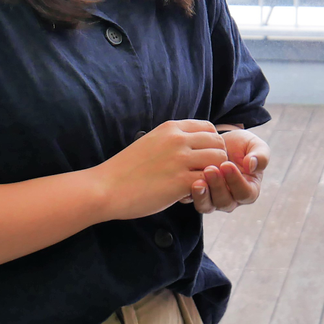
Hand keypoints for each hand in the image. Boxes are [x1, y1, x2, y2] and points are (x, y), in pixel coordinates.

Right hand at [95, 120, 227, 220]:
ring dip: (213, 176)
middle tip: (202, 175)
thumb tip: (196, 146)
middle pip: (219, 144)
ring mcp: (180, 159)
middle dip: (217, 161)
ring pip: (219, 161)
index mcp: (171, 128)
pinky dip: (204, 190)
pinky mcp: (180, 181)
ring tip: (196, 185)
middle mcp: (178, 139)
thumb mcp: (152, 142)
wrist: (105, 188)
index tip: (202, 159)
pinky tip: (187, 196)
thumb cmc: (126, 170)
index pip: (209, 128)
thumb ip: (174, 140)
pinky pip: (209, 182)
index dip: (212, 144)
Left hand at [188, 127, 269, 213]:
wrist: (220, 142)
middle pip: (225, 202)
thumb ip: (260, 155)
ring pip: (207, 206)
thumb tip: (252, 165)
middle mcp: (232, 199)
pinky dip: (188, 194)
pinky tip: (185, 181)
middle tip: (210, 169)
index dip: (236, 181)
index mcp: (249, 189)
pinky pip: (192, 201)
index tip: (226, 164)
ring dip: (202, 195)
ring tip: (197, 180)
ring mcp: (213, 200)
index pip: (244, 192)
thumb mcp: (255, 145)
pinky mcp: (198, 196)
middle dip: (217, 186)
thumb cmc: (241, 146)